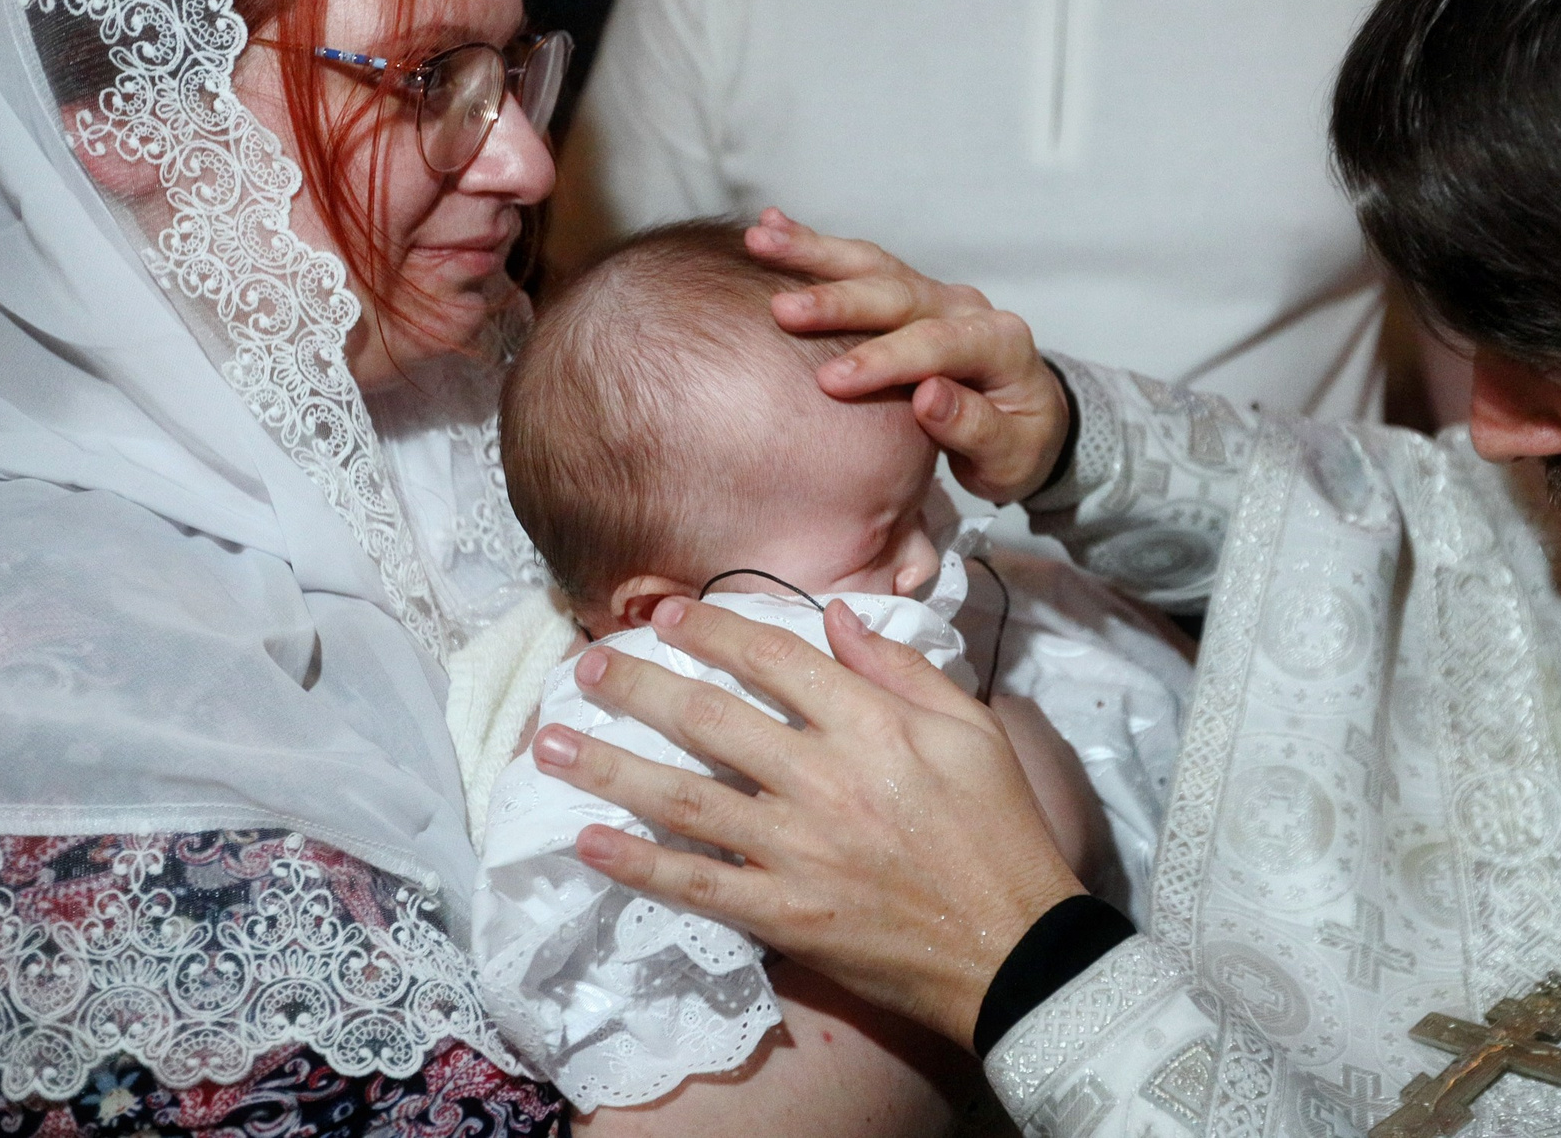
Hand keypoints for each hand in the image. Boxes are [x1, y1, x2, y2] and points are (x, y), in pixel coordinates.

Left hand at [531, 595, 1087, 1050]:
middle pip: (711, 720)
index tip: (667, 614)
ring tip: (551, 743)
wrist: (1010, 946)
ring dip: (610, 767)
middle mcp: (824, 780)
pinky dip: (637, 863)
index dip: (714, 630)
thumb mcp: (971, 729)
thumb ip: (901, 668)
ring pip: (684, 798)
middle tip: (587, 666)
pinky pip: (695, 884)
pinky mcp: (784, 913)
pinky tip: (588, 840)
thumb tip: (835, 618)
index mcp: (873, 726)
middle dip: (639, 687)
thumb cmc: (999, 829)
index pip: (775, 660)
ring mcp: (797, 851)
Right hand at [746, 209, 1069, 502]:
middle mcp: (963, 307)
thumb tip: (929, 397)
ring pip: (872, 265)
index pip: (937, 345)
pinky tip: (771, 228)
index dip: (885, 360)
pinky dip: (814, 245)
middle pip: (898, 294)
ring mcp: (933, 295)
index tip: (832, 381)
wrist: (1028, 421)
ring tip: (761, 240)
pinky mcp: (906, 294)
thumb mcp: (1010, 454)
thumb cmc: (1018, 444)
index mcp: (999, 344)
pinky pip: (860, 264)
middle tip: (784, 310)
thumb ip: (975, 427)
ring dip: (814, 252)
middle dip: (839, 301)